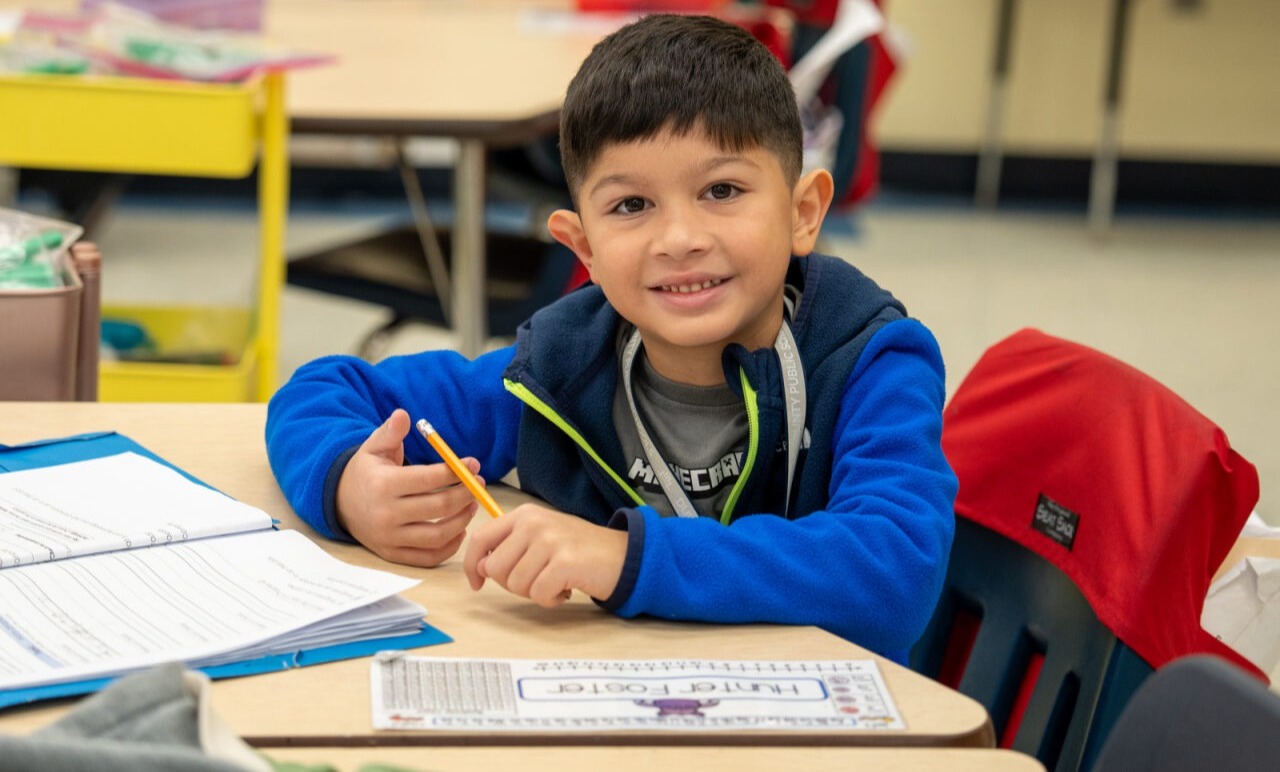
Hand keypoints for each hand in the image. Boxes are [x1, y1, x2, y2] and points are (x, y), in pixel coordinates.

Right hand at [336, 408, 479, 566]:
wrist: (340, 503)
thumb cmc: (366, 471)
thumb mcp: (373, 447)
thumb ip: (390, 432)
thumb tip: (404, 415)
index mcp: (383, 484)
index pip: (429, 479)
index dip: (457, 472)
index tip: (473, 464)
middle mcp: (385, 514)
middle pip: (439, 507)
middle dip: (466, 494)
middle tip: (479, 485)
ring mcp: (389, 538)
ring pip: (437, 535)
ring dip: (462, 520)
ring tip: (472, 505)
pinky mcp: (392, 554)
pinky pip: (428, 557)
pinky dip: (449, 547)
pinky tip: (459, 531)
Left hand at [463, 504, 627, 606]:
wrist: (621, 555)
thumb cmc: (578, 550)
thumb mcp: (540, 539)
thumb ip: (509, 549)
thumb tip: (482, 567)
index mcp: (524, 515)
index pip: (481, 538)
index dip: (473, 564)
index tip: (477, 582)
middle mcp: (534, 523)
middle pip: (495, 567)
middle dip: (512, 584)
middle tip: (537, 580)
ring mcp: (550, 541)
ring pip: (515, 584)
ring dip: (534, 593)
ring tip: (555, 582)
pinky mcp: (565, 562)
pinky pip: (538, 594)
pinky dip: (550, 599)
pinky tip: (565, 589)